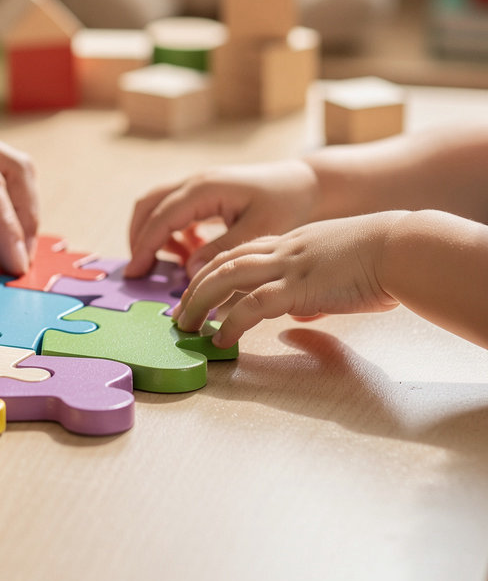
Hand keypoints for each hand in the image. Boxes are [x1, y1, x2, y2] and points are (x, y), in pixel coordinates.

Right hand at [126, 160, 319, 278]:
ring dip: (153, 233)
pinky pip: (173, 209)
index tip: (135, 273)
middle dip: (138, 238)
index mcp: (204, 188)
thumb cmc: (286, 204)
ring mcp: (197, 184)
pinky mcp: (203, 192)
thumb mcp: (258, 230)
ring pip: (157, 205)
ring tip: (171, 263)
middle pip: (148, 205)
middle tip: (139, 270)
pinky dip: (171, 232)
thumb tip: (188, 270)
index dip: (145, 247)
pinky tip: (190, 252)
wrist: (305, 183)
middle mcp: (194, 181)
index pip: (161, 218)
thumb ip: (221, 249)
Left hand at [171, 213, 404, 347]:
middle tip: (178, 312)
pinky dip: (230, 323)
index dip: (212, 268)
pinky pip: (252, 305)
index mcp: (290, 242)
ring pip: (225, 278)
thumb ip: (310, 292)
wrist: (402, 248)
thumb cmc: (380, 260)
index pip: (239, 251)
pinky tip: (220, 339)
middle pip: (221, 262)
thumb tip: (299, 317)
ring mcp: (287, 266)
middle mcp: (281, 249)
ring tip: (185, 326)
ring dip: (199, 303)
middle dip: (193, 287)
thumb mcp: (335, 268)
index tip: (195, 287)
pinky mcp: (297, 288)